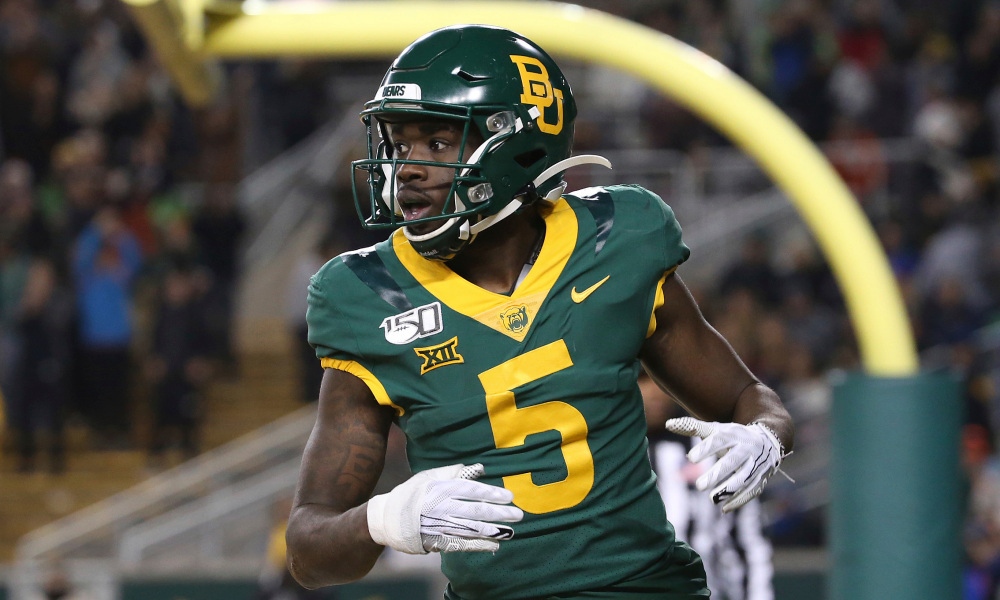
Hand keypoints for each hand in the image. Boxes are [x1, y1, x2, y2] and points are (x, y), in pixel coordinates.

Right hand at [367, 463, 522, 553]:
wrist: (387, 518)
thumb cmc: (413, 493)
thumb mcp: (430, 477)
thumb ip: (454, 472)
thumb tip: (479, 468)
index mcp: (440, 489)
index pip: (471, 490)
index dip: (491, 493)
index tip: (509, 496)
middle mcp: (441, 508)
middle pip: (475, 511)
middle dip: (498, 513)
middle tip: (518, 515)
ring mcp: (439, 526)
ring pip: (470, 529)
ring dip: (492, 531)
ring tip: (510, 531)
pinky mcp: (437, 541)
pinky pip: (461, 544)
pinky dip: (478, 545)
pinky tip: (494, 545)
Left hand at [665, 417, 782, 512]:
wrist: (768, 439)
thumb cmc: (732, 436)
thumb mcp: (715, 429)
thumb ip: (692, 427)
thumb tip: (668, 424)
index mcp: (733, 434)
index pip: (719, 440)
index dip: (706, 449)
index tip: (691, 458)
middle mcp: (746, 448)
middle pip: (732, 462)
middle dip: (717, 474)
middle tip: (699, 486)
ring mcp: (756, 464)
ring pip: (745, 478)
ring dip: (729, 490)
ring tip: (712, 500)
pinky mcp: (761, 478)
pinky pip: (753, 490)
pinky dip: (740, 500)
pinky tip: (724, 509)